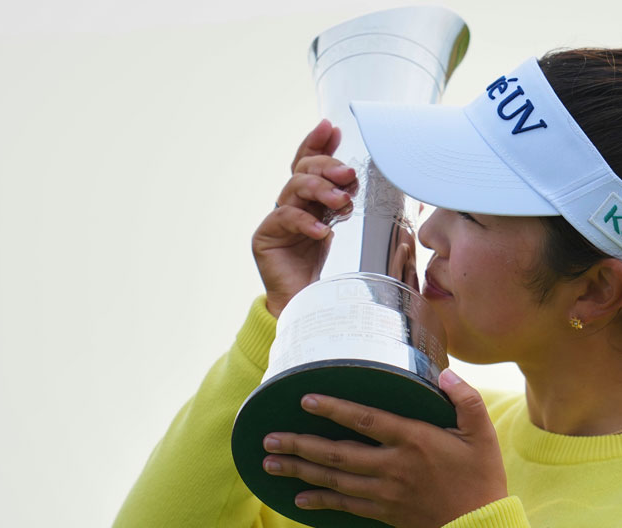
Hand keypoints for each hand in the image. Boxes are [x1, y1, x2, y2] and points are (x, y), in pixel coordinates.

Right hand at [252, 119, 357, 317]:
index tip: (331, 126)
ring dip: (322, 191)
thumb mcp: (337, 228)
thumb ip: (343, 200)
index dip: (316, 142)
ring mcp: (274, 220)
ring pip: (294, 188)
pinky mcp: (264, 238)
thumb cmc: (322, 269)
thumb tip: (357, 175)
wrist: (304, 305)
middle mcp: (288, 205)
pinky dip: (307, 222)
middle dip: (327, 166)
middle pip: (302, 170)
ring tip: (343, 204)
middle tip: (349, 174)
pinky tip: (324, 231)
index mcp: (305, 200)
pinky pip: (286, 218)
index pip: (307, 163)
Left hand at [261, 369, 508, 527]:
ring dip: (300, 470)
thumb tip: (444, 373)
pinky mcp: (384, 511)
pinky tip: (298, 499)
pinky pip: (345, 506)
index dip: (334, 409)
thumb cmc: (481, 475)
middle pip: (337, 454)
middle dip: (300, 444)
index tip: (306, 399)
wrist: (479, 527)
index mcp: (413, 441)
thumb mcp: (482, 432)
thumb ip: (465, 399)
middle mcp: (393, 466)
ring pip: (334, 480)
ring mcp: (385, 491)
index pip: (366, 420)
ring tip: (270, 462)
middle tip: (268, 437)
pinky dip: (320, 502)